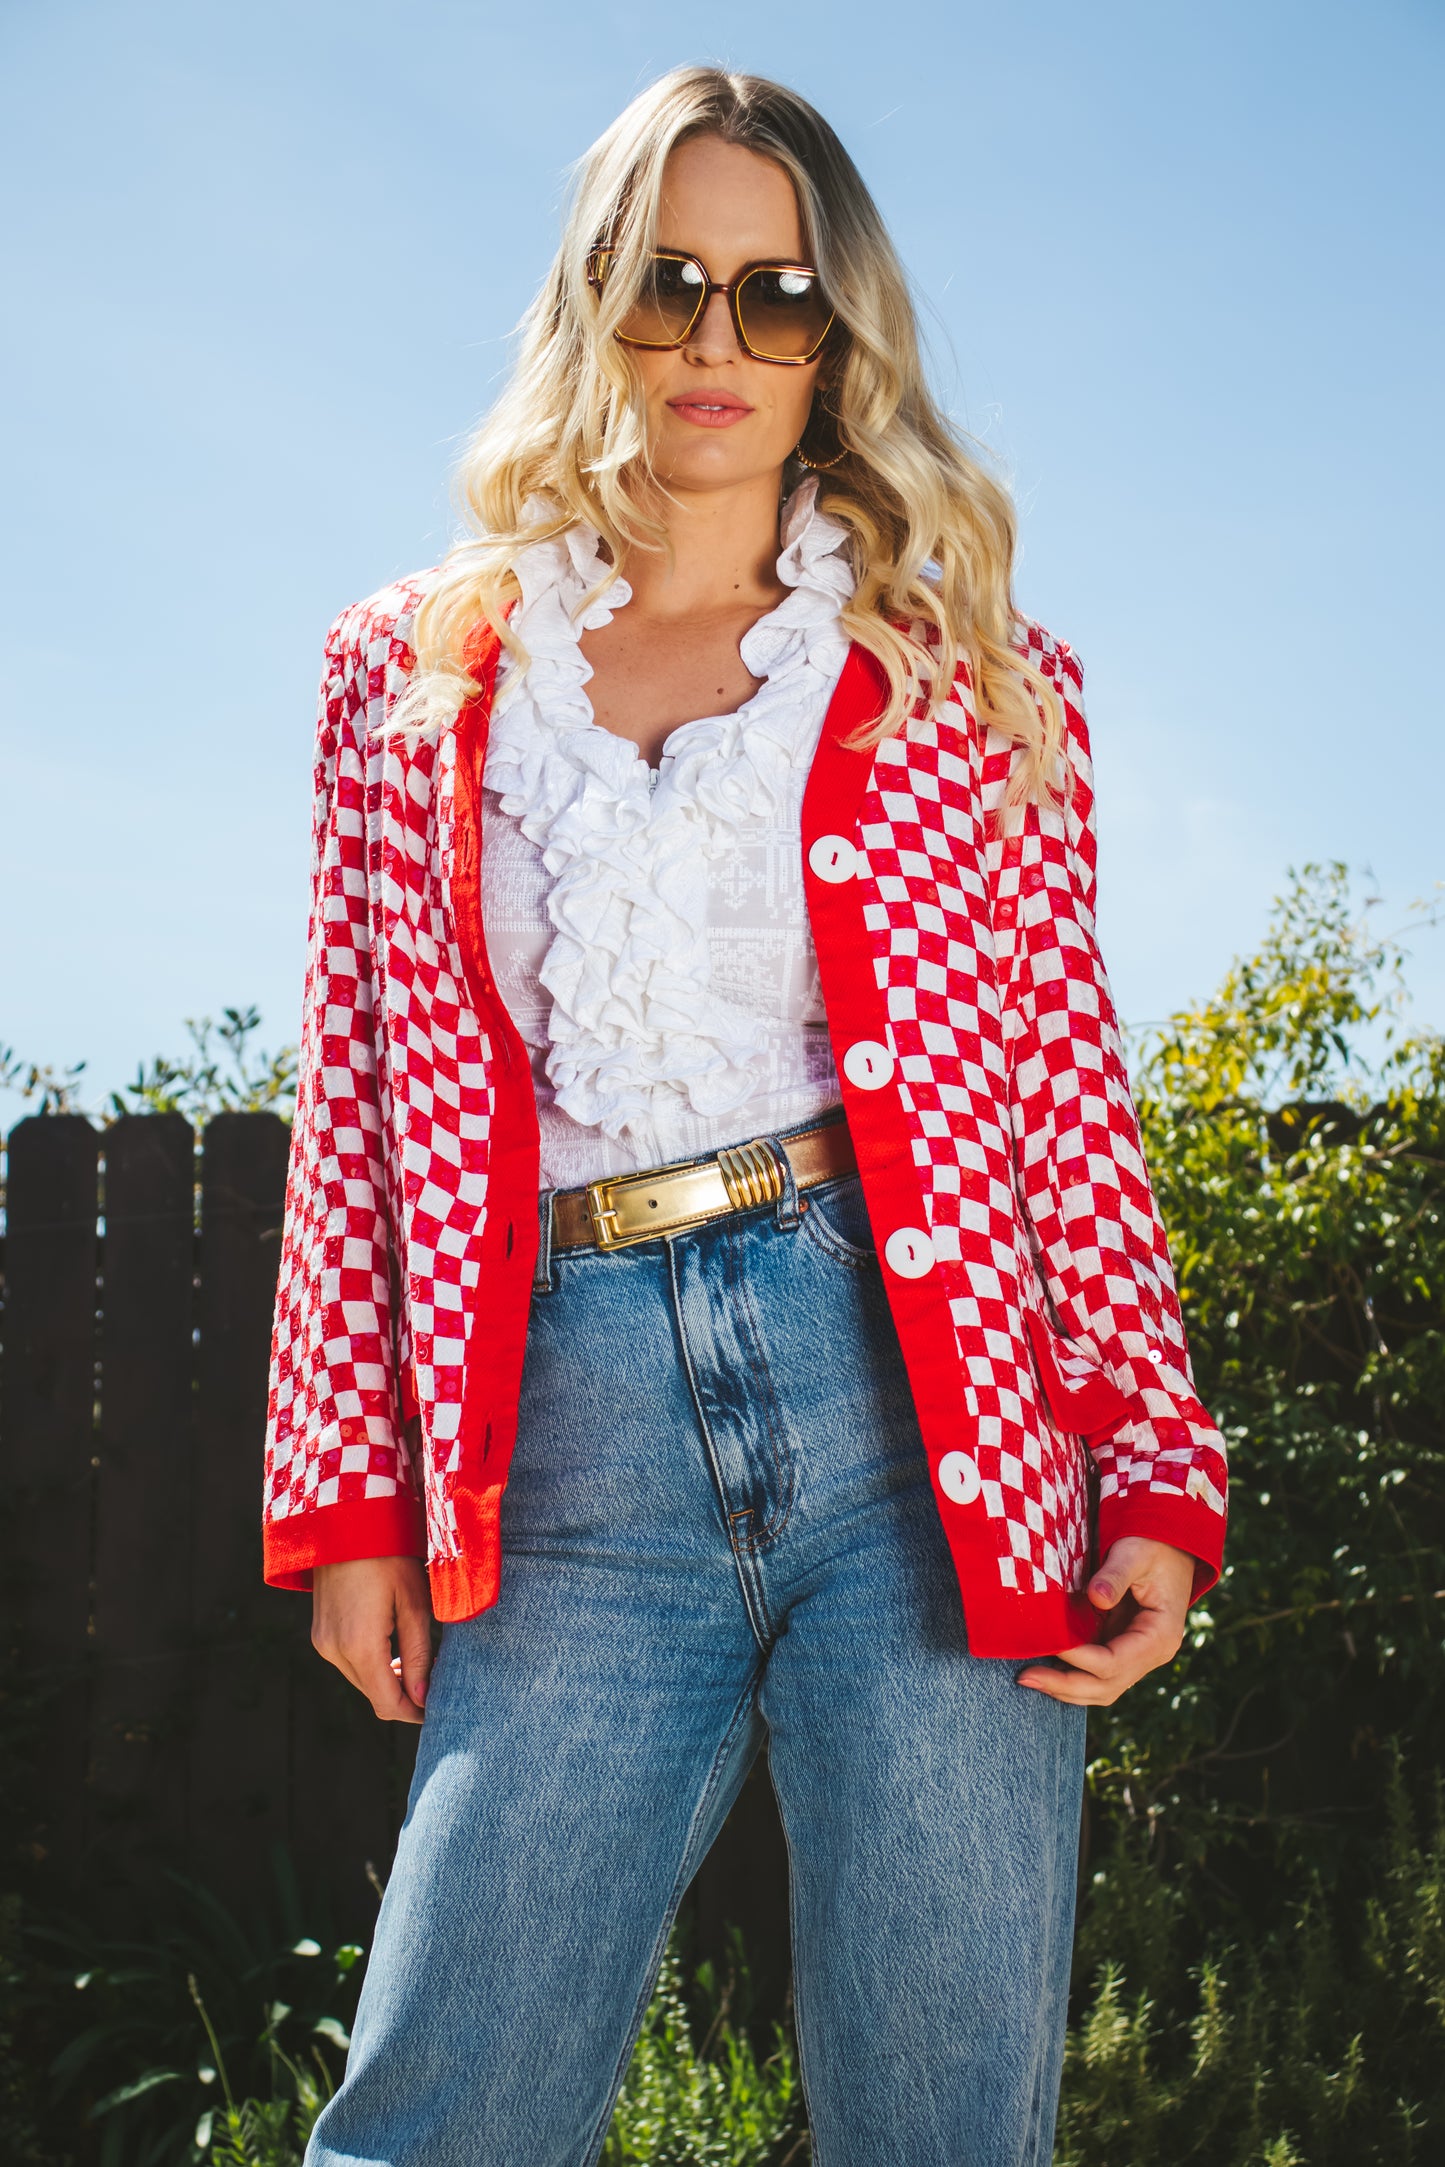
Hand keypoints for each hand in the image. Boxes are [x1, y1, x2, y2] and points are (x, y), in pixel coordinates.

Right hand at [311, 1556, 433, 1723]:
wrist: (345, 1522)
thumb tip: (422, 1697)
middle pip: (373, 1696)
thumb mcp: (414, 1603)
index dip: (415, 1713)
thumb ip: (418, 1654)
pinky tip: (393, 1648)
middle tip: (437, 1678)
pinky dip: (371, 1665)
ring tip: (419, 1660)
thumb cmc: (388, 1555)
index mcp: (359, 1645)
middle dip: (405, 1696)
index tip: (439, 1708)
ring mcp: (323, 1642)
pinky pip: (349, 1663)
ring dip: (388, 1681)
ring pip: (361, 1681)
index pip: (387, 1703)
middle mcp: (334, 1650)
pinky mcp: (320, 1633)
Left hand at [1016, 1538, 1194, 1705]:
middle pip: (1106, 1686)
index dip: (1079, 1659)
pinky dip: (1071, 1675)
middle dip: (1065, 1685)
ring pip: (1100, 1687)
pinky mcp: (1122, 1648)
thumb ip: (1115, 1575)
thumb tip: (1096, 1597)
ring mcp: (1136, 1655)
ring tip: (1029, 1678)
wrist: (1170, 1545)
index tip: (1049, 1644)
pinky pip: (1096, 1673)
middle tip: (1026, 1677)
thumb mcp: (1135, 1553)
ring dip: (1065, 1688)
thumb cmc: (1152, 1545)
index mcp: (1160, 1636)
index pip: (1114, 1662)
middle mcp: (1151, 1654)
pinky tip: (1044, 1667)